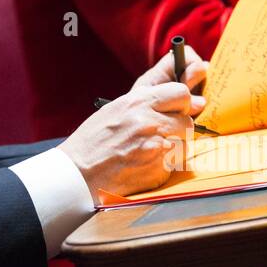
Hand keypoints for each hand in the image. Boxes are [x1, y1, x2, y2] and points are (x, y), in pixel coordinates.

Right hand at [58, 45, 208, 201]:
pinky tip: (146, 164)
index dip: (181, 103)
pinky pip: (176, 163)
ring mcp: (156, 146)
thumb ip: (147, 102)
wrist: (78, 173)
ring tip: (149, 151)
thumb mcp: (115, 109)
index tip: (176, 110)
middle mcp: (149, 121)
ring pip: (185, 142)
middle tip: (160, 134)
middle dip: (178, 128)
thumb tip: (188, 100)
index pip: (180, 93)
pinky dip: (165, 165)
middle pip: (187, 120)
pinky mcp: (159, 169)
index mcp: (137, 102)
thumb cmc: (94, 141)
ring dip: (173, 147)